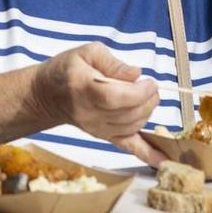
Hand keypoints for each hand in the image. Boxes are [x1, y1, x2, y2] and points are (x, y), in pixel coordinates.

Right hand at [35, 44, 159, 145]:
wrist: (48, 94)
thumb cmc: (67, 70)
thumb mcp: (88, 52)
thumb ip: (113, 62)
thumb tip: (136, 74)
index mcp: (84, 88)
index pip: (117, 97)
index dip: (139, 91)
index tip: (148, 82)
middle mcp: (90, 113)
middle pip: (129, 113)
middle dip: (148, 99)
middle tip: (149, 87)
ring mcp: (97, 128)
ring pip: (133, 125)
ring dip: (147, 112)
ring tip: (145, 97)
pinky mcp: (103, 136)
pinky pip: (127, 146)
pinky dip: (147, 154)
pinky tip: (164, 160)